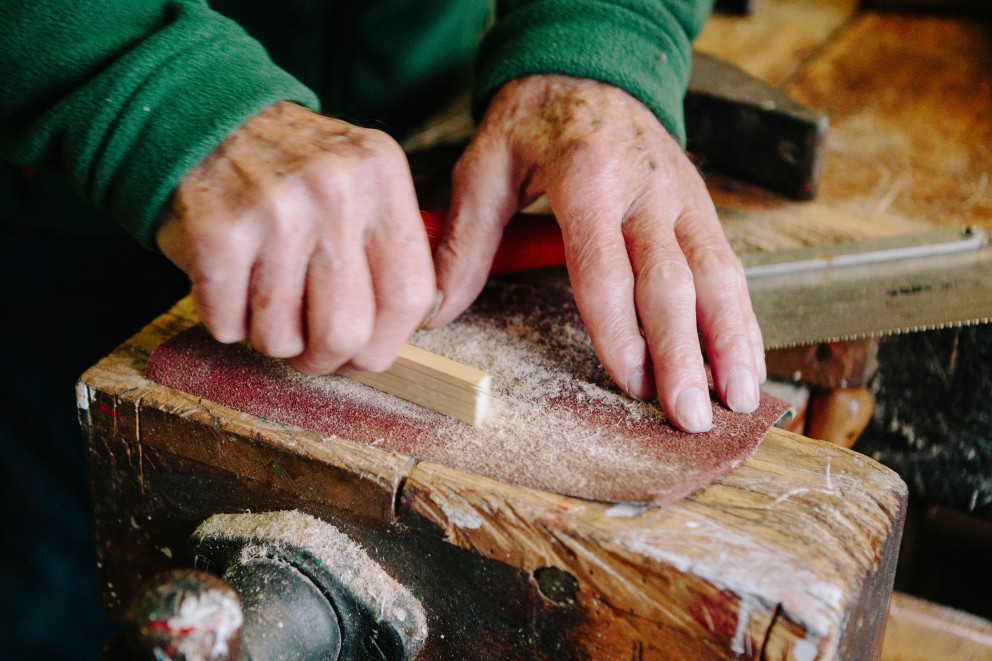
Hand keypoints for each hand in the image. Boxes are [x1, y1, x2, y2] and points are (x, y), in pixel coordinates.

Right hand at [157, 102, 435, 374]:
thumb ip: (386, 245)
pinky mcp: (218, 233)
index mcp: (381, 174)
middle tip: (310, 351)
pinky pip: (228, 325)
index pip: (410, 294)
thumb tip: (391, 336)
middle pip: (348, 331)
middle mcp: (335, 190)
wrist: (200, 120)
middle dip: (326, 359)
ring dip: (270, 339)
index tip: (366, 354)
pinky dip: (226, 322)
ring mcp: (275, 211)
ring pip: (282, 338)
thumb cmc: (288, 170)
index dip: (387, 344)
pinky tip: (230, 287)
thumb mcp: (358, 178)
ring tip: (264, 303)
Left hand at [427, 75, 765, 431]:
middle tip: (690, 416)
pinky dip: (742, 317)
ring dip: (731, 341)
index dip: (621, 332)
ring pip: (716, 276)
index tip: (632, 384)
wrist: (590, 68)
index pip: (605, 269)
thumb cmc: (533, 122)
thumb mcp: (485, 165)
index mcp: (586, 178)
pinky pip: (728, 266)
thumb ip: (466, 239)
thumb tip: (436, 311)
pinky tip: (747, 361)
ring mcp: (681, 197)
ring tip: (739, 399)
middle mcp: (645, 189)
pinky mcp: (700, 206)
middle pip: (671, 282)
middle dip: (684, 354)